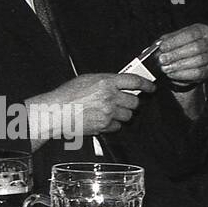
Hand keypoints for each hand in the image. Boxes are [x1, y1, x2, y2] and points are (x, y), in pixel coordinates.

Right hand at [26, 72, 155, 138]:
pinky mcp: (104, 126)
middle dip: (131, 102)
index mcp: (106, 81)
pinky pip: (117, 127)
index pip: (135, 81)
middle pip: (135, 101)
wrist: (56, 112)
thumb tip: (118, 83)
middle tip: (124, 102)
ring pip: (128, 115)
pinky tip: (102, 120)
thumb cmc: (67, 95)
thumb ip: (105, 81)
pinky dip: (113, 125)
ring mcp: (108, 112)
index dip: (146, 85)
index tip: (151, 88)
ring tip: (109, 111)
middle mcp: (110, 96)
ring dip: (122, 114)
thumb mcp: (87, 80)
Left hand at [157, 24, 207, 86]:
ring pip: (198, 61)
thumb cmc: (179, 47)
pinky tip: (172, 73)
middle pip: (196, 47)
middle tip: (162, 59)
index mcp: (202, 30)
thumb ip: (167, 40)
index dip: (176, 41)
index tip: (163, 47)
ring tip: (165, 68)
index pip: (191, 34)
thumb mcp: (173, 40)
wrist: (186, 63)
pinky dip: (182, 74)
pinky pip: (198, 73)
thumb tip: (159, 44)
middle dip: (176, 54)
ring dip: (179, 65)